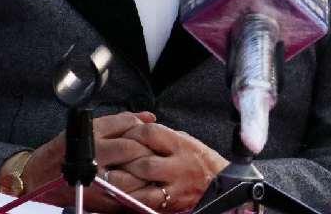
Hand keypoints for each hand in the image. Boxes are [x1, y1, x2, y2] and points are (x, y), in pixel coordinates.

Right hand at [22, 111, 157, 212]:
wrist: (38, 181)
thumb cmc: (65, 151)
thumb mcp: (90, 128)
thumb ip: (122, 121)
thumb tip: (150, 117)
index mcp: (90, 137)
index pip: (129, 132)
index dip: (145, 134)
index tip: (151, 137)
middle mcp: (92, 158)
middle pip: (132, 152)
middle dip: (148, 152)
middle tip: (156, 153)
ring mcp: (95, 182)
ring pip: (132, 176)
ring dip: (145, 173)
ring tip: (150, 170)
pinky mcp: (97, 201)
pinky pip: (126, 196)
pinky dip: (137, 190)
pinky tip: (141, 185)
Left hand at [110, 121, 228, 211]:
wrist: (220, 183)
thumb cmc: (201, 160)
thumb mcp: (185, 140)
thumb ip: (163, 136)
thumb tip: (135, 129)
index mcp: (180, 144)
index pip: (150, 133)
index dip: (132, 133)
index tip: (122, 136)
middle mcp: (178, 164)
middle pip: (144, 161)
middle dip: (124, 160)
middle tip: (110, 159)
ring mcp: (174, 185)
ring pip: (143, 183)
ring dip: (122, 180)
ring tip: (110, 177)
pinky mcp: (171, 202)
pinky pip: (146, 201)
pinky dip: (131, 197)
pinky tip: (122, 193)